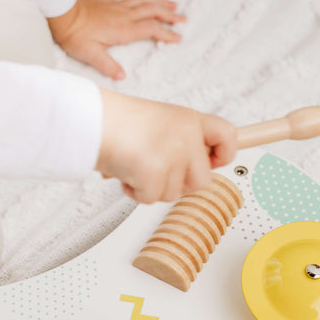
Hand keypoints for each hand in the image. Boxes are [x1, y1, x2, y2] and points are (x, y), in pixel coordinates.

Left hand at [47, 0, 185, 79]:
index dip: (166, 34)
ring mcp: (114, 4)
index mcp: (123, 30)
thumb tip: (121, 76)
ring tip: (171, 3)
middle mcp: (123, 15)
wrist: (60, 15)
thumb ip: (108, 66)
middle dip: (169, 15)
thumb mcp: (92, 56)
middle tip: (182, 18)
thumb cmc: (75, 37)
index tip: (178, 37)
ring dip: (157, 1)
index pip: (151, 30)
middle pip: (152, 12)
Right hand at [96, 88, 237, 203]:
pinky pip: (151, 198)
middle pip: (202, 180)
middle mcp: (186, 137)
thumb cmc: (115, 121)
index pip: (228, 136)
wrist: (90, 120)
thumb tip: (190, 170)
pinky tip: (124, 173)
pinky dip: (135, 192)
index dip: (225, 154)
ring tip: (133, 165)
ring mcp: (173, 156)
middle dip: (180, 184)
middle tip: (158, 173)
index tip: (214, 162)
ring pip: (173, 193)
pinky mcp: (155, 173)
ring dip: (152, 188)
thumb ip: (179, 140)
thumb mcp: (158, 121)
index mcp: (189, 120)